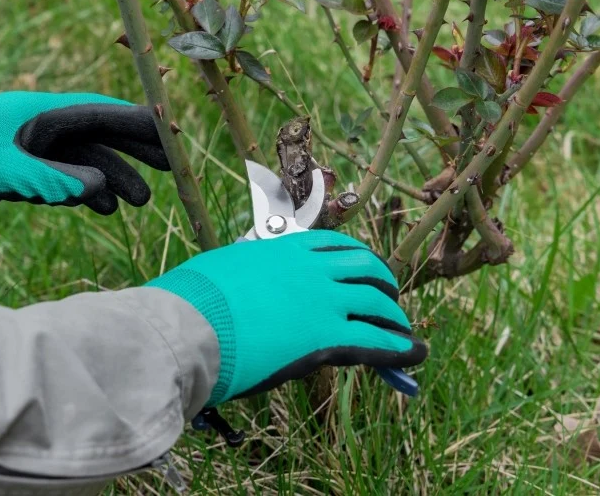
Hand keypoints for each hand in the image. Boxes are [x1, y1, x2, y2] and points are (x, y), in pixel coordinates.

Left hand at [0, 92, 170, 216]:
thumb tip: (100, 185)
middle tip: (170, 167)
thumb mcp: (0, 169)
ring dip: (114, 180)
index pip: (97, 114)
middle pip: (99, 135)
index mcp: (37, 113)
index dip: (135, 124)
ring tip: (141, 203)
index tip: (168, 135)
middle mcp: (40, 128)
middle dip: (134, 151)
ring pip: (85, 162)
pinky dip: (86, 192)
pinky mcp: (23, 170)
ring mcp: (32, 149)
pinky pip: (66, 179)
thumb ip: (51, 178)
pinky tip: (104, 208)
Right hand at [146, 230, 426, 405]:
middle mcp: (311, 269)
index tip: (363, 273)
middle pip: (365, 269)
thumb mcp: (224, 269)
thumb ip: (247, 271)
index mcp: (285, 249)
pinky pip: (376, 339)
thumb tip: (245, 281)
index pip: (336, 247)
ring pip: (376, 303)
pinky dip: (400, 347)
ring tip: (402, 328)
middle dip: (382, 284)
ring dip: (393, 315)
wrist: (185, 328)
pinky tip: (414, 352)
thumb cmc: (191, 301)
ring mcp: (322, 301)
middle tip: (386, 299)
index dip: (357, 262)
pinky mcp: (326, 337)